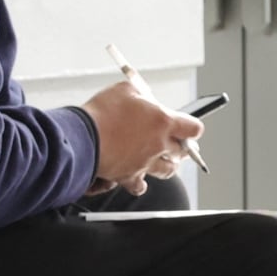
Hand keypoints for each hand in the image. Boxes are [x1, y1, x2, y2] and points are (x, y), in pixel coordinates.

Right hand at [80, 80, 202, 195]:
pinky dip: (140, 182)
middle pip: (182, 151)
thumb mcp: (126, 89)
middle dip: (181, 146)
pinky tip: (138, 177)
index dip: (192, 128)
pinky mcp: (130, 176)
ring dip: (167, 164)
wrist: (83, 137)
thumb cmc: (102, 113)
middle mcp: (158, 145)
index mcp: (163, 122)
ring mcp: (146, 163)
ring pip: (167, 170)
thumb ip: (142, 94)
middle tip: (176, 142)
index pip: (193, 128)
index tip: (188, 127)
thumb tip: (146, 97)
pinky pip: (141, 186)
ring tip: (162, 159)